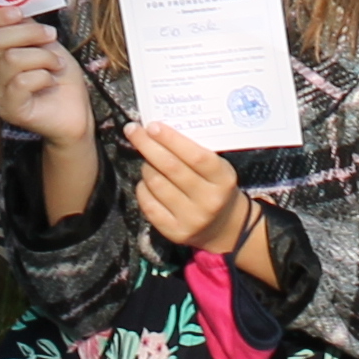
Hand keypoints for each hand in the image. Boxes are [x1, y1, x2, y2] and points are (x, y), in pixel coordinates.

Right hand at [0, 9, 94, 147]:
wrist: (75, 110)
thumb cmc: (57, 73)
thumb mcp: (42, 41)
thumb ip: (24, 26)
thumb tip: (15, 9)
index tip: (20, 13)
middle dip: (30, 32)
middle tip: (51, 36)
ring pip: (11, 59)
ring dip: (43, 56)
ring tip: (56, 64)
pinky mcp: (9, 111)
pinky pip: (21, 82)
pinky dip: (43, 76)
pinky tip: (50, 81)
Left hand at [125, 118, 247, 255]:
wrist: (225, 227)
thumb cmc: (216, 187)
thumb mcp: (217, 168)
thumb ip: (194, 151)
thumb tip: (159, 130)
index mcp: (223, 179)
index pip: (195, 156)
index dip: (171, 139)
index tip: (152, 126)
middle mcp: (208, 201)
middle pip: (170, 168)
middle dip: (148, 145)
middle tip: (133, 130)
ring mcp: (191, 219)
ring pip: (156, 184)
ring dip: (146, 166)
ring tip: (148, 160)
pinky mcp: (175, 232)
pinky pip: (148, 204)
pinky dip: (143, 188)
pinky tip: (146, 182)